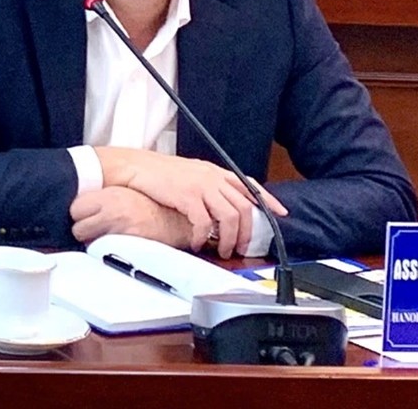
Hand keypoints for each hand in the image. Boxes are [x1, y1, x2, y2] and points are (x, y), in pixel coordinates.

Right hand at [94, 147, 286, 257]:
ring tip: (224, 250)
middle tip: (242, 248)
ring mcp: (201, 185)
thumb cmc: (162, 173)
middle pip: (244, 206)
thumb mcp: (193, 174)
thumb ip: (210, 186)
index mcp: (216, 172)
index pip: (250, 184)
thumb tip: (224, 205)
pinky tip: (200, 243)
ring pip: (230, 216)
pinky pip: (204, 222)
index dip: (267, 200)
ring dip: (230, 238)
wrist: (137, 167)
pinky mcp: (187, 196)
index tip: (281, 213)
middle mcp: (213, 177)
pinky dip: (205, 236)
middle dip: (248, 232)